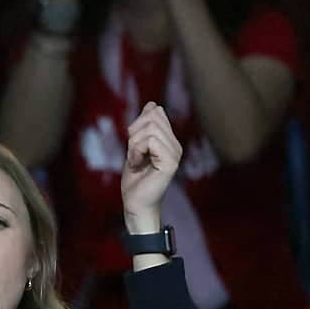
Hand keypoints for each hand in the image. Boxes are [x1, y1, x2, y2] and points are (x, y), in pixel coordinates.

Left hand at [120, 102, 182, 227]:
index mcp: (170, 140)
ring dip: (133, 145)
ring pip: (149, 129)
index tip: (133, 147)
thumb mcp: (136, 147)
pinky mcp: (170, 162)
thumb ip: (143, 127)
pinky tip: (137, 165)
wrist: (135, 203)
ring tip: (136, 161)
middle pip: (152, 118)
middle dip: (133, 134)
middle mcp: (176, 145)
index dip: (136, 126)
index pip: (155, 113)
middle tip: (133, 155)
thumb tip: (153, 104)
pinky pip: (150, 141)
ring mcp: (175, 153)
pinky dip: (136, 151)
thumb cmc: (135, 180)